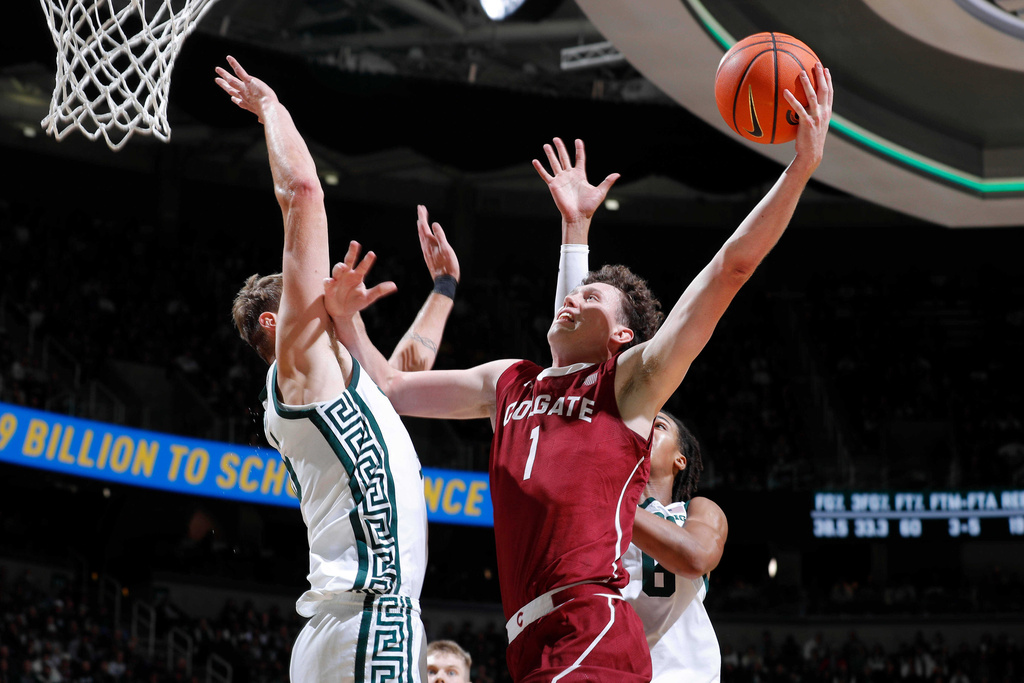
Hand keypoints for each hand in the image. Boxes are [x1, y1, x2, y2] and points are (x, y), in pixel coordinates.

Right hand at [214, 55, 277, 122]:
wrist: (269, 109)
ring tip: (217, 69)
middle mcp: (244, 96)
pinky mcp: (248, 81)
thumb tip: (261, 121)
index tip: (232, 98)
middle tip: (217, 80)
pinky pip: (239, 71)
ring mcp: (245, 88)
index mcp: (248, 105)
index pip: (240, 102)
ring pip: (231, 80)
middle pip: (231, 90)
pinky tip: (229, 57)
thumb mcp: (264, 116)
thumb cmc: (269, 114)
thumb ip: (262, 118)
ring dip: (224, 74)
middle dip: (224, 85)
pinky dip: (234, 64)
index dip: (235, 100)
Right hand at [324, 242, 396, 318]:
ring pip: (337, 269)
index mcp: (357, 276)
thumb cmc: (356, 302)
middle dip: (351, 252)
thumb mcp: (368, 298)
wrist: (342, 312)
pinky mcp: (329, 287)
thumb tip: (394, 286)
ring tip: (343, 266)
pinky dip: (328, 281)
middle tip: (354, 243)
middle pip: (349, 260)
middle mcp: (347, 275)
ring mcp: (337, 280)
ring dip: (339, 267)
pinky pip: (327, 282)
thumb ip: (379, 291)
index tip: (372, 253)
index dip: (367, 260)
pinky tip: (331, 281)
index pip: (363, 266)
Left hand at [416, 205, 459, 282]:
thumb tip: (434, 224)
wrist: (444, 282)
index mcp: (429, 243)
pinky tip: (425, 237)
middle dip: (421, 218)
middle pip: (421, 229)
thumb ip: (440, 236)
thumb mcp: (446, 249)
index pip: (423, 226)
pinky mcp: (429, 257)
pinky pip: (424, 242)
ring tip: (422, 220)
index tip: (420, 207)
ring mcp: (427, 252)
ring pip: (422, 236)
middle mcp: (426, 246)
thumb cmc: (448, 266)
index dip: (422, 216)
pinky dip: (424, 235)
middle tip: (421, 209)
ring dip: (422, 227)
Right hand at [532, 138, 619, 227]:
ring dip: (550, 154)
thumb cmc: (589, 207)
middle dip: (560, 148)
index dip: (579, 149)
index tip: (578, 140)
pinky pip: (545, 175)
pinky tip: (535, 161)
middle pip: (564, 158)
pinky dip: (540, 168)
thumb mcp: (600, 192)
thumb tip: (618, 174)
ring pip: (554, 163)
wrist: (578, 216)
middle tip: (556, 138)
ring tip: (546, 145)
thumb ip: (607, 182)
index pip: (580, 159)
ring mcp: (561, 179)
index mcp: (580, 175)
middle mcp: (570, 175)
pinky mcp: (553, 185)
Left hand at [784, 62, 832, 176]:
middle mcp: (824, 112)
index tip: (826, 69)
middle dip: (821, 75)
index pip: (830, 92)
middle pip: (824, 89)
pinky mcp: (807, 122)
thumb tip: (803, 109)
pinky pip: (798, 108)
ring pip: (812, 95)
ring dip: (807, 83)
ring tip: (801, 72)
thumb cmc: (810, 141)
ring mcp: (816, 117)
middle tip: (816, 63)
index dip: (828, 80)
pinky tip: (784, 92)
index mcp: (827, 112)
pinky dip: (791, 99)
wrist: (811, 154)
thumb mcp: (815, 126)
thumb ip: (812, 115)